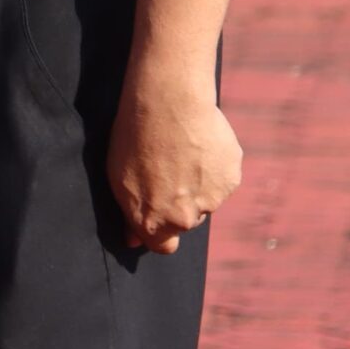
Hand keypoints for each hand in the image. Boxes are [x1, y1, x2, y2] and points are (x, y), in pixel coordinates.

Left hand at [106, 70, 241, 252]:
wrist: (168, 102)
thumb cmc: (134, 137)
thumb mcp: (118, 178)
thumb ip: (129, 214)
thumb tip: (133, 241)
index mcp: (155, 223)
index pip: (163, 246)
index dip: (159, 231)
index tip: (156, 213)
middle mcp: (186, 219)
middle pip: (185, 219)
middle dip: (178, 202)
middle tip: (167, 168)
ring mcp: (212, 199)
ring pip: (205, 197)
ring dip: (197, 182)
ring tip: (182, 150)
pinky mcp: (231, 178)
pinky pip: (222, 177)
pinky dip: (214, 165)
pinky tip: (199, 142)